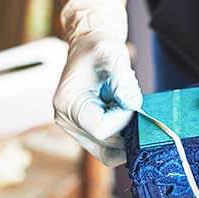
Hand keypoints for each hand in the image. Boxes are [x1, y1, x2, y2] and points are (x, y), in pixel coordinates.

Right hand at [54, 0, 142, 163]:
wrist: (91, 46)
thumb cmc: (99, 48)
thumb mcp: (111, 57)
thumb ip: (122, 81)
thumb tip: (132, 105)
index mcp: (67, 103)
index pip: (100, 129)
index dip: (122, 119)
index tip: (129, 100)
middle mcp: (65, 120)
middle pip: (104, 145)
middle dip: (126, 129)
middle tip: (132, 105)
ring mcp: (74, 129)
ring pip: (107, 150)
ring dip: (125, 135)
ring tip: (126, 107)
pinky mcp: (84, 131)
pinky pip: (107, 146)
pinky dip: (122, 136)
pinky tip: (125, 115)